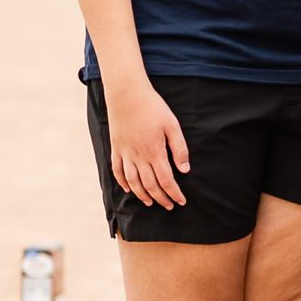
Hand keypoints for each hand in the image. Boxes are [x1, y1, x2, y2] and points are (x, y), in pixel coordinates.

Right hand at [107, 77, 188, 208]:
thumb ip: (179, 149)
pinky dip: (123, 182)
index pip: (166, 180)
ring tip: (150, 203)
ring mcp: (124, 153)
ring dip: (142, 195)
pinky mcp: (115, 148)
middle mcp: (138, 156)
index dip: (174, 193)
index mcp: (154, 152)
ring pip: (133, 182)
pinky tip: (129, 189)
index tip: (181, 201)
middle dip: (161, 198)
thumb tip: (185, 170)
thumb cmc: (153, 108)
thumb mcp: (172, 126)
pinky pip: (117, 171)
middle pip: (150, 185)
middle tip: (169, 206)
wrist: (127, 95)